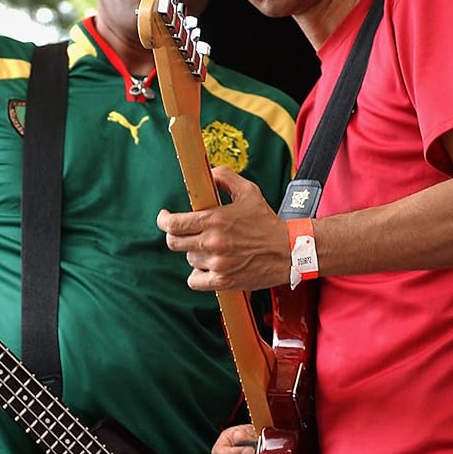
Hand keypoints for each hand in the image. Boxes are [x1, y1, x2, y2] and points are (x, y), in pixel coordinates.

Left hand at [156, 167, 288, 292]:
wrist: (289, 251)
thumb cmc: (268, 222)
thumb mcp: (250, 192)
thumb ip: (226, 178)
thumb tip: (209, 172)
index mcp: (215, 220)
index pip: (173, 224)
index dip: (163, 220)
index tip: (165, 217)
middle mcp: (213, 243)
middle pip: (174, 243)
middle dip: (176, 236)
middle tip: (185, 232)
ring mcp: (217, 264)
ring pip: (188, 259)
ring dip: (195, 253)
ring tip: (212, 248)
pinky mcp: (223, 281)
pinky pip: (194, 280)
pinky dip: (198, 275)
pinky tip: (209, 267)